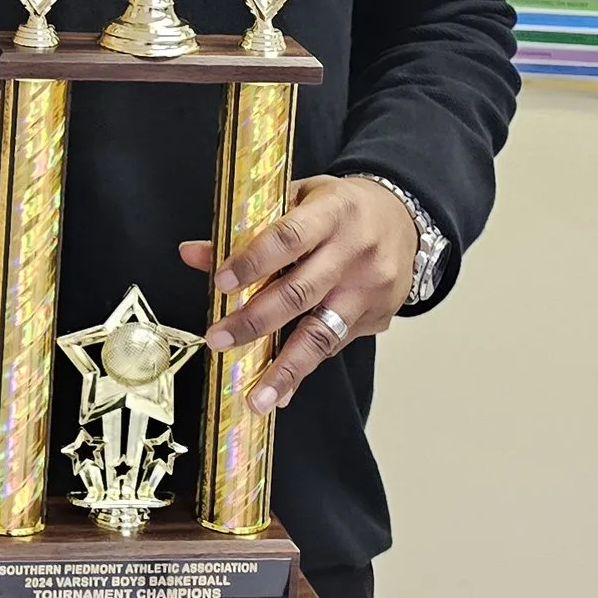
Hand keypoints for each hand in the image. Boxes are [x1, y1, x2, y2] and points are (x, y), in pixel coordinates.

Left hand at [179, 176, 419, 413]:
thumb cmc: (342, 208)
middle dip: (254, 321)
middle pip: (300, 293)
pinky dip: (303, 369)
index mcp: (332, 213)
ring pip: (321, 334)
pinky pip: (333, 347)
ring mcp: (369, 289)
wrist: (405, 219)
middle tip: (219, 339)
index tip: (221, 283)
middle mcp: (354, 252)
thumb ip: (248, 228)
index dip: (253, 262)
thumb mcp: (298, 200)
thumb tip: (193, 254)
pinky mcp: (377, 317)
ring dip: (284, 369)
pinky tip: (281, 389)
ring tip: (256, 397)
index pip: (288, 238)